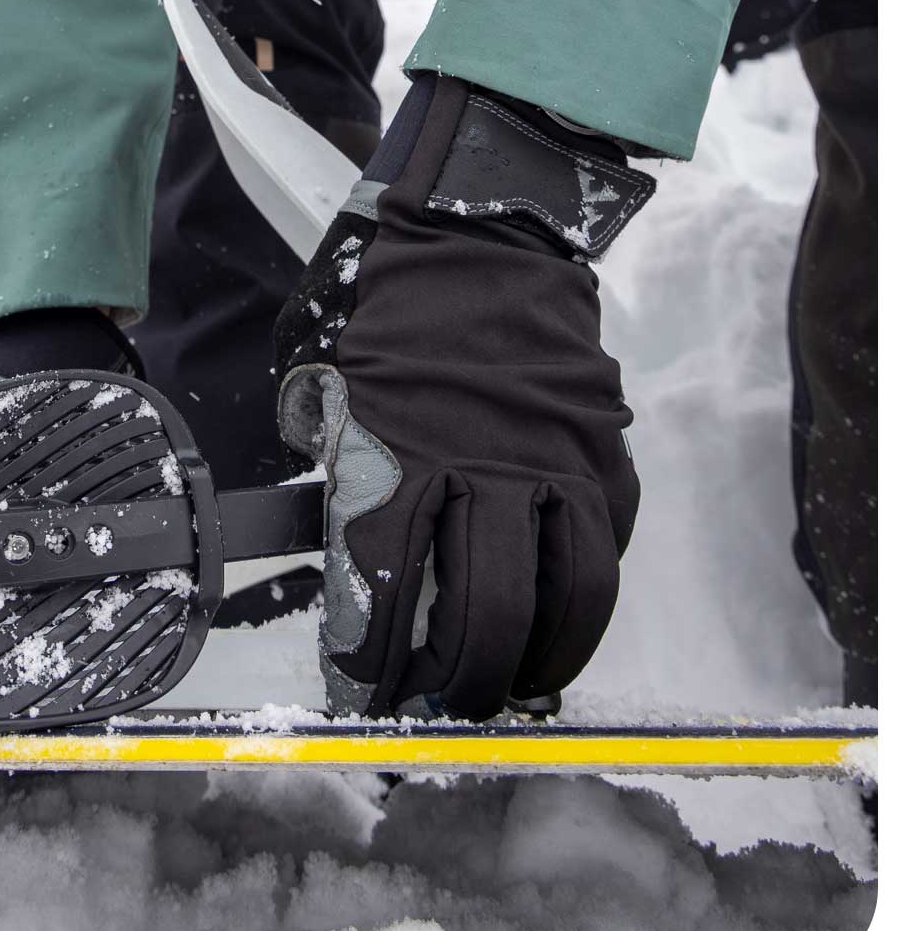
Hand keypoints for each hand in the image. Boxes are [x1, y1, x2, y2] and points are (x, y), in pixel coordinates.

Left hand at [275, 74, 651, 721]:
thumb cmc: (383, 294)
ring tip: (519, 689)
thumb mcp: (325, 373)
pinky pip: (605, 540)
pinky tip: (564, 612)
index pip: (386, 594)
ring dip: (543, 659)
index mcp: (396, 457)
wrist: (476, 220)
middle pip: (481, 618)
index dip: (376, 664)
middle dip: (461, 684)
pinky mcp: (600, 445)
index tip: (367, 700)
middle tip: (445, 710)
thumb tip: (334, 534)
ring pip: (565, 599)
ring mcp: (550, 461)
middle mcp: (478, 472)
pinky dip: (588, 588)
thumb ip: (335, 456)